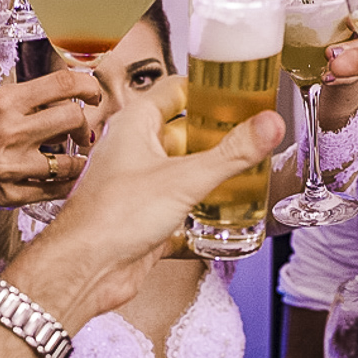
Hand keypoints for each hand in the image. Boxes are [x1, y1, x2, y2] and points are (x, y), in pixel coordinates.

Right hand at [0, 70, 100, 209]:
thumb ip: (27, 98)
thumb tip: (71, 91)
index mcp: (6, 101)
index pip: (63, 83)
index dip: (89, 87)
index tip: (94, 95)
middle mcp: (11, 130)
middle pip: (74, 118)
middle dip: (85, 127)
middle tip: (81, 133)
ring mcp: (13, 164)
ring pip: (70, 161)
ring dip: (78, 161)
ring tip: (71, 160)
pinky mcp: (14, 192)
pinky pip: (58, 189)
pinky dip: (67, 183)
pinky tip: (62, 178)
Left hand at [9, 76, 285, 326]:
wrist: (86, 269)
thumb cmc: (112, 217)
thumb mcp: (184, 178)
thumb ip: (232, 153)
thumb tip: (270, 124)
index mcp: (135, 124)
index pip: (176, 90)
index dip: (209, 87)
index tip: (242, 89)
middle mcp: (134, 150)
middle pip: (185, 130)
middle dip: (218, 132)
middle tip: (255, 131)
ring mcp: (139, 184)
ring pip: (183, 168)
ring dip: (212, 169)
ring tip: (252, 166)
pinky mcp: (145, 216)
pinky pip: (180, 202)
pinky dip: (202, 203)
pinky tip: (229, 207)